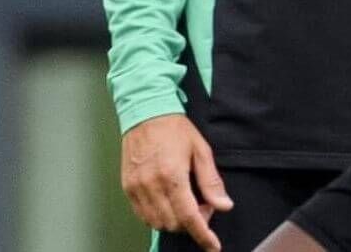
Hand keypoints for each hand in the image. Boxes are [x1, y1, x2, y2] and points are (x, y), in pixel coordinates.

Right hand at [121, 114, 232, 251]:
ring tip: (185, 201)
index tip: (212, 245)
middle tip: (203, 205)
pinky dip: (158, 216)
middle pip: (173, 223)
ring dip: (175, 221)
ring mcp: (136, 188)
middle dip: (192, 222)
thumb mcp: (201, 150)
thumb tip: (223, 205)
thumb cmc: (174, 128)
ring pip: (157, 223)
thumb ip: (211, 181)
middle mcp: (152, 186)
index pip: (189, 216)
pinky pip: (143, 215)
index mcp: (173, 176)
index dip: (203, 234)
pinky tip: (168, 202)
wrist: (146, 112)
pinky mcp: (127, 188)